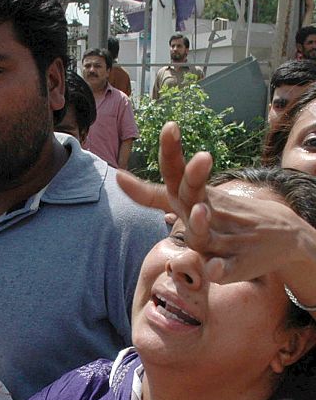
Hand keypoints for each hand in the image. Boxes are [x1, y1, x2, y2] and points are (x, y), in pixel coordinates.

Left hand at [117, 123, 315, 291]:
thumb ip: (153, 195)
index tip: (165, 130)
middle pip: (191, 193)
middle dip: (194, 176)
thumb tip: (119, 177)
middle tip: (202, 157)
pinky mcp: (235, 264)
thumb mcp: (186, 204)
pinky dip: (218, 268)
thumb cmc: (219, 218)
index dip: (166, 157)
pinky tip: (213, 269)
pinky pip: (223, 267)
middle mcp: (204, 212)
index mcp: (192, 198)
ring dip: (200, 221)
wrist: (281, 237)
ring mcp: (221, 237)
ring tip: (201, 210)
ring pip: (203, 229)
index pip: (172, 177)